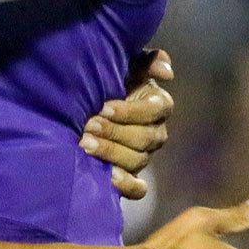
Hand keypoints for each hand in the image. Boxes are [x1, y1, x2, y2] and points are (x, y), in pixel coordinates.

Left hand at [82, 49, 173, 199]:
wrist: (82, 103)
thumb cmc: (106, 78)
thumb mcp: (124, 63)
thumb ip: (146, 60)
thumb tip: (166, 71)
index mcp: (158, 104)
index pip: (155, 110)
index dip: (130, 111)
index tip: (104, 107)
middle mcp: (155, 132)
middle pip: (143, 138)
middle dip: (113, 132)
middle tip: (87, 126)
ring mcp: (143, 155)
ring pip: (137, 160)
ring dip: (111, 154)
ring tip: (84, 145)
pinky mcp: (130, 175)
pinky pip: (137, 188)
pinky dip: (125, 185)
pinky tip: (107, 177)